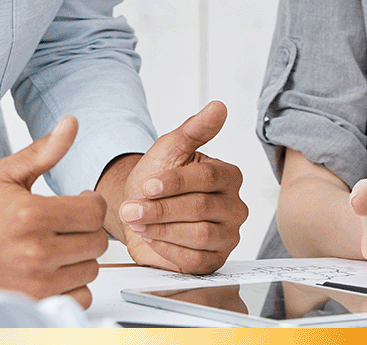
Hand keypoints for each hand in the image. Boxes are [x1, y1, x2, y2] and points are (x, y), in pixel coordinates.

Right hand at [0, 115, 108, 306]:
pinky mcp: (37, 304)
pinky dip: (74, 284)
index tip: (78, 202)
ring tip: (57, 246)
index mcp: (31, 215)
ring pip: (91, 268)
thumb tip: (72, 123)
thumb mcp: (6, 174)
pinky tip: (56, 269)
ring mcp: (37, 283)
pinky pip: (81, 296)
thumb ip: (44, 151)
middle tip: (66, 225)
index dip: (90, 203)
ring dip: (80, 257)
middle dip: (86, 229)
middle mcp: (35, 252)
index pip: (94, 211)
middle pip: (97, 241)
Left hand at [110, 101, 247, 272]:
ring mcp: (227, 236)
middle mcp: (234, 206)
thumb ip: (194, 129)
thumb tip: (219, 106)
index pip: (207, 177)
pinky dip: (167, 249)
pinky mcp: (214, 260)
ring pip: (199, 235)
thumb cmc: (156, 178)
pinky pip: (194, 260)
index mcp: (229, 175)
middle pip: (201, 207)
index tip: (147, 184)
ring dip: (162, 228)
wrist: (140, 209)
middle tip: (132, 209)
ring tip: (138, 221)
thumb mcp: (169, 149)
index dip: (174, 182)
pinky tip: (150, 238)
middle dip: (161, 209)